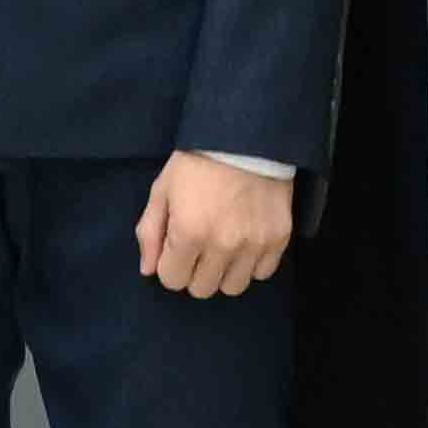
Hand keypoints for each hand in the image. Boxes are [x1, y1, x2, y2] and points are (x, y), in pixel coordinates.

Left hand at [137, 151, 295, 304]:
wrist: (247, 138)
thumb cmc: (197, 163)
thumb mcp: (162, 190)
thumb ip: (150, 233)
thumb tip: (148, 271)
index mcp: (189, 233)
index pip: (172, 280)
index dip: (170, 264)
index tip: (176, 246)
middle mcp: (223, 245)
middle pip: (202, 289)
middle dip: (194, 271)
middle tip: (199, 245)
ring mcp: (254, 244)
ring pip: (233, 287)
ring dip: (223, 272)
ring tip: (223, 245)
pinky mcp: (279, 239)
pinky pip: (262, 273)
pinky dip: (251, 263)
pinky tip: (245, 241)